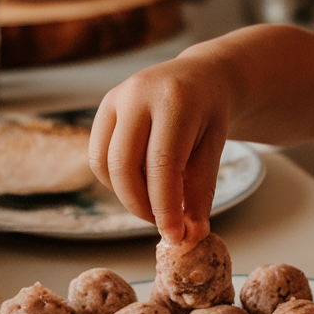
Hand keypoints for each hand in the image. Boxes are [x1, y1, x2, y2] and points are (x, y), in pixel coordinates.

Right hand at [89, 24, 313, 245]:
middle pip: (123, 166)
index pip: (162, 164)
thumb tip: (189, 236)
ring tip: (156, 204)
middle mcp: (138, 94)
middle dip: (141, 206)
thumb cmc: (211, 114)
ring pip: (105, 165)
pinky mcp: (104, 108)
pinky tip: (143, 184)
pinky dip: (117, 181)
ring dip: (127, 196)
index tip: (175, 237)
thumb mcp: (215, 149)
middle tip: (164, 225)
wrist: (202, 75)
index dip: (165, 206)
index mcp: (175, 100)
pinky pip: (98, 157)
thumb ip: (201, 191)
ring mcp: (116, 97)